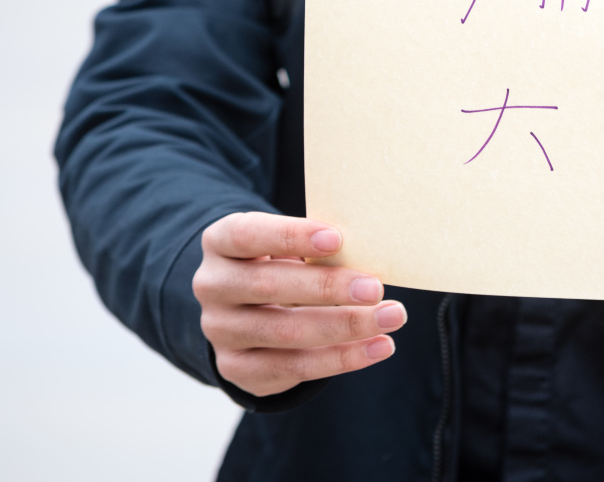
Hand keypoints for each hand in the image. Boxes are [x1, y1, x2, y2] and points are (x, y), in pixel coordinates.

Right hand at [194, 212, 404, 396]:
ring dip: (345, 326)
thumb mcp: (286, 244)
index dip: (291, 236)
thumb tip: (371, 251)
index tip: (337, 239)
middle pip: (268, 286)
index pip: (248, 235)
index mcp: (221, 242)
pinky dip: (342, 358)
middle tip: (376, 288)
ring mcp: (219, 330)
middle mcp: (212, 285)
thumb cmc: (279, 262)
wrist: (242, 309)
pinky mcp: (236, 368)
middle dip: (327, 288)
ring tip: (391, 317)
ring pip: (285, 332)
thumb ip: (316, 246)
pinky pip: (293, 367)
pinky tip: (378, 347)